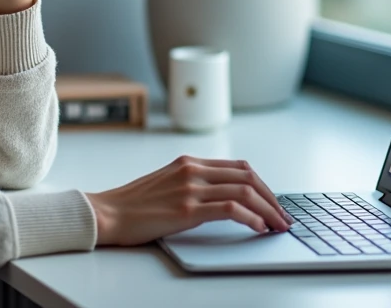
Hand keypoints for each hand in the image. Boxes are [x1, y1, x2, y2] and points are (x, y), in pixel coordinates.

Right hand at [84, 156, 292, 246]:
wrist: (107, 213)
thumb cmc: (133, 205)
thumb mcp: (167, 184)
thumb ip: (192, 184)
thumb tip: (222, 198)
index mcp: (189, 162)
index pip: (239, 167)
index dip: (262, 185)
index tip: (273, 202)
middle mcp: (192, 169)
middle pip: (248, 176)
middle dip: (272, 198)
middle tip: (283, 216)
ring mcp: (190, 187)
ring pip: (244, 190)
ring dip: (268, 209)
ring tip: (277, 225)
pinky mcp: (187, 208)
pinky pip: (231, 208)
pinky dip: (251, 217)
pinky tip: (258, 227)